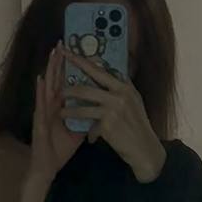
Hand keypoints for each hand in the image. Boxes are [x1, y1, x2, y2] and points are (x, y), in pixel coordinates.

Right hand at [28, 42, 83, 184]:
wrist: (47, 167)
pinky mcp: (38, 122)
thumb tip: (101, 108)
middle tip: (62, 43)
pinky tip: (40, 79)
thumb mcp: (78, 130)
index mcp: (60, 107)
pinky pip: (40, 105)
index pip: (66, 83)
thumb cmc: (60, 149)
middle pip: (55, 80)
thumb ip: (87, 117)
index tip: (76, 51)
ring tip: (52, 54)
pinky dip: (40, 91)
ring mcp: (43, 112)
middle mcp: (50, 106)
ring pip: (46, 87)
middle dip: (59, 62)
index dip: (70, 68)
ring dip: (49, 70)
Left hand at [62, 51, 166, 181]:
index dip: (83, 61)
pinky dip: (83, 126)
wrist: (144, 148)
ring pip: (83, 103)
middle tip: (57, 85)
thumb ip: (121, 90)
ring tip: (60, 110)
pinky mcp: (107, 123)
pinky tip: (77, 130)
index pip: (101, 70)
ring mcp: (113, 108)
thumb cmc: (138, 126)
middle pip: (88, 84)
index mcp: (125, 87)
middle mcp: (119, 94)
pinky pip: (89, 122)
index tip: (69, 53)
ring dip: (68, 107)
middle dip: (69, 85)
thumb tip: (113, 75)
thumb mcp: (134, 102)